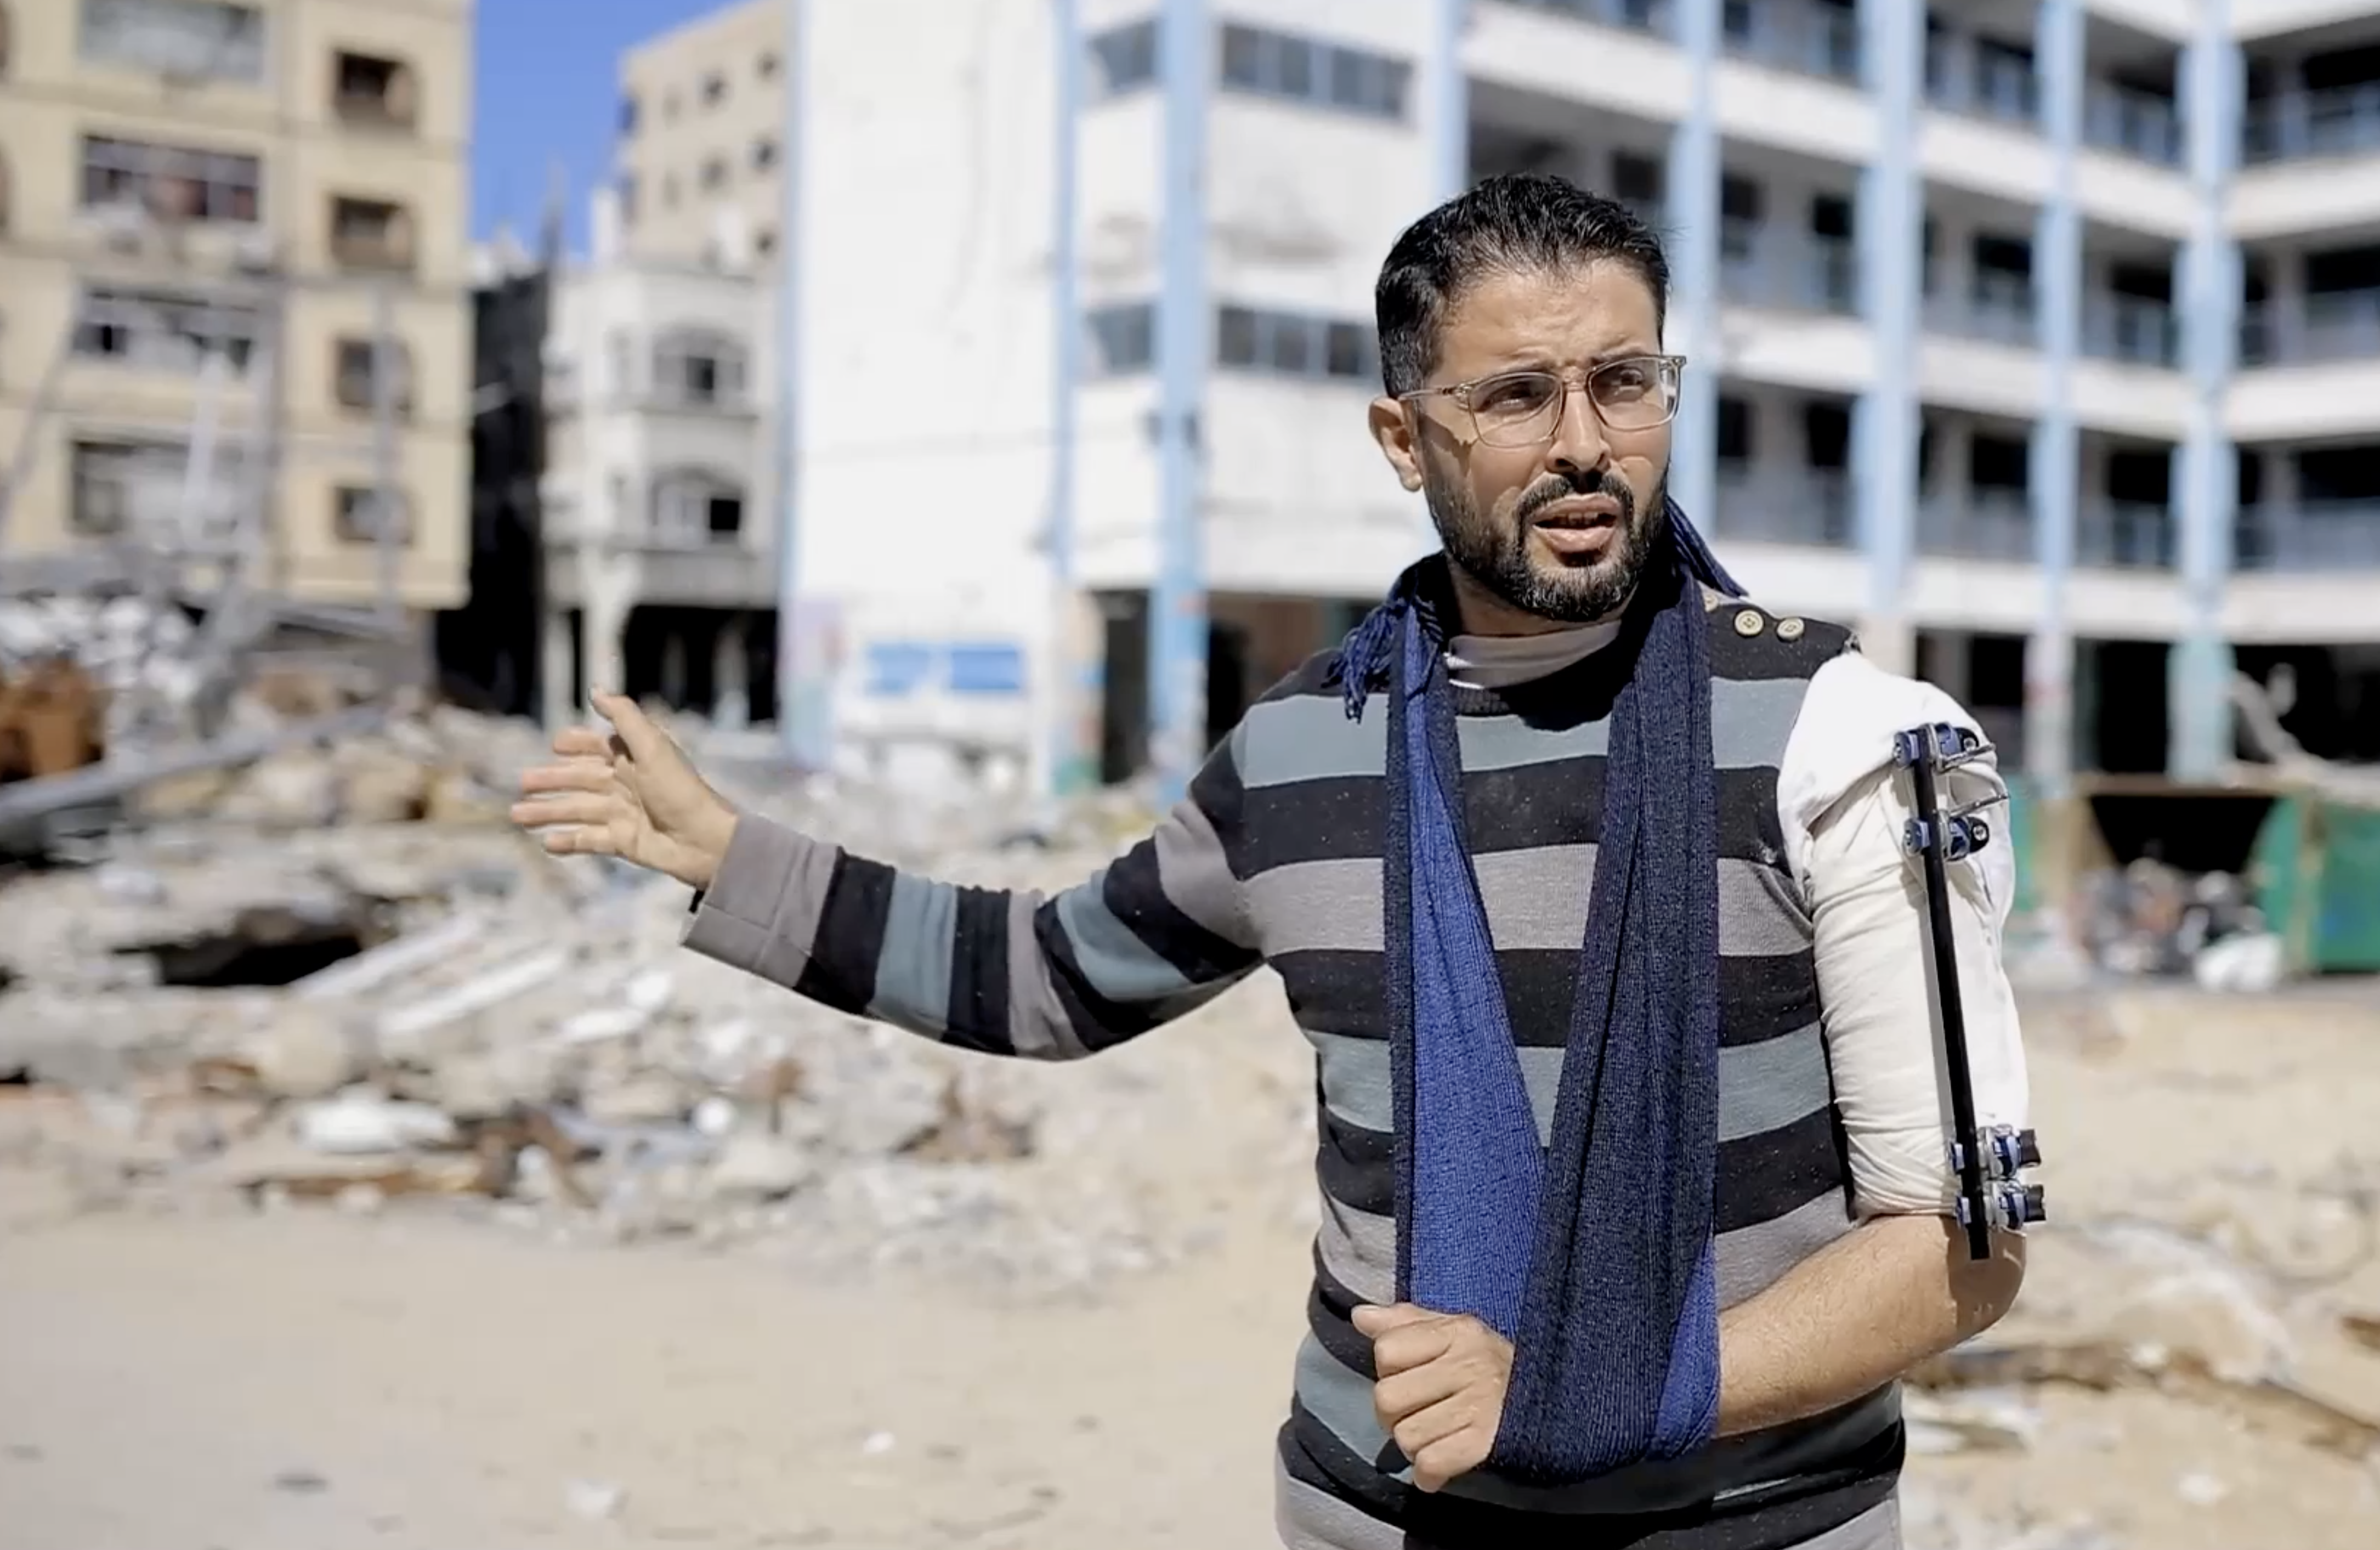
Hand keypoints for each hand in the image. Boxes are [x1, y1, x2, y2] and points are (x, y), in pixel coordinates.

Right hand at [509, 691, 738, 889]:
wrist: (705, 841)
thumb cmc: (680, 790)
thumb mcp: (652, 747)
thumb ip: (623, 717)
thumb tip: (595, 689)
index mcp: (635, 759)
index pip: (600, 747)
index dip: (578, 744)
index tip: (555, 745)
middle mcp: (628, 784)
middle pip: (582, 780)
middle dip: (552, 781)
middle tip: (522, 783)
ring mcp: (625, 815)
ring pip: (579, 810)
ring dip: (549, 811)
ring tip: (517, 815)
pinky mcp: (625, 843)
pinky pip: (590, 840)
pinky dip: (569, 841)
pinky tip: (546, 842)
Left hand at [1351, 1302, 1513, 1492]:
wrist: (1554, 1404)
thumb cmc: (1493, 1366)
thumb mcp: (1453, 1331)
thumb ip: (1406, 1322)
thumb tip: (1360, 1315)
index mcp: (1458, 1332)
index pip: (1386, 1350)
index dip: (1389, 1370)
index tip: (1410, 1377)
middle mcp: (1470, 1364)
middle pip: (1387, 1398)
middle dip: (1394, 1416)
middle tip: (1417, 1415)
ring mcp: (1481, 1404)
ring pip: (1406, 1437)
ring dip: (1414, 1446)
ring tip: (1435, 1437)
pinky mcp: (1487, 1443)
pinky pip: (1430, 1462)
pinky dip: (1428, 1473)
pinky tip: (1438, 1466)